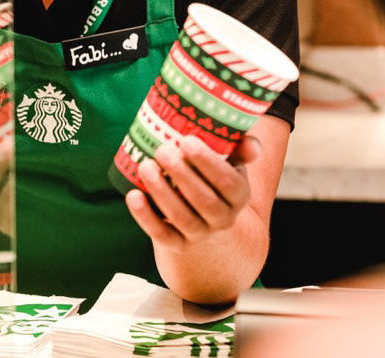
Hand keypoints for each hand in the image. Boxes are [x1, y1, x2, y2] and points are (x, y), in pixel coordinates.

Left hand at [124, 134, 262, 247]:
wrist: (206, 220)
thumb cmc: (214, 179)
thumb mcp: (232, 163)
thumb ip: (243, 149)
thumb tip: (252, 145)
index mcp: (240, 196)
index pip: (228, 181)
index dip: (207, 162)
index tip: (186, 140)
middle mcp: (223, 218)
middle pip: (203, 200)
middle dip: (181, 174)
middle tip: (162, 149)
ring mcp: (200, 234)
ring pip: (181, 217)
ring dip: (161, 192)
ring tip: (145, 166)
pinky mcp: (178, 245)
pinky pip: (162, 234)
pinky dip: (145, 216)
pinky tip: (133, 195)